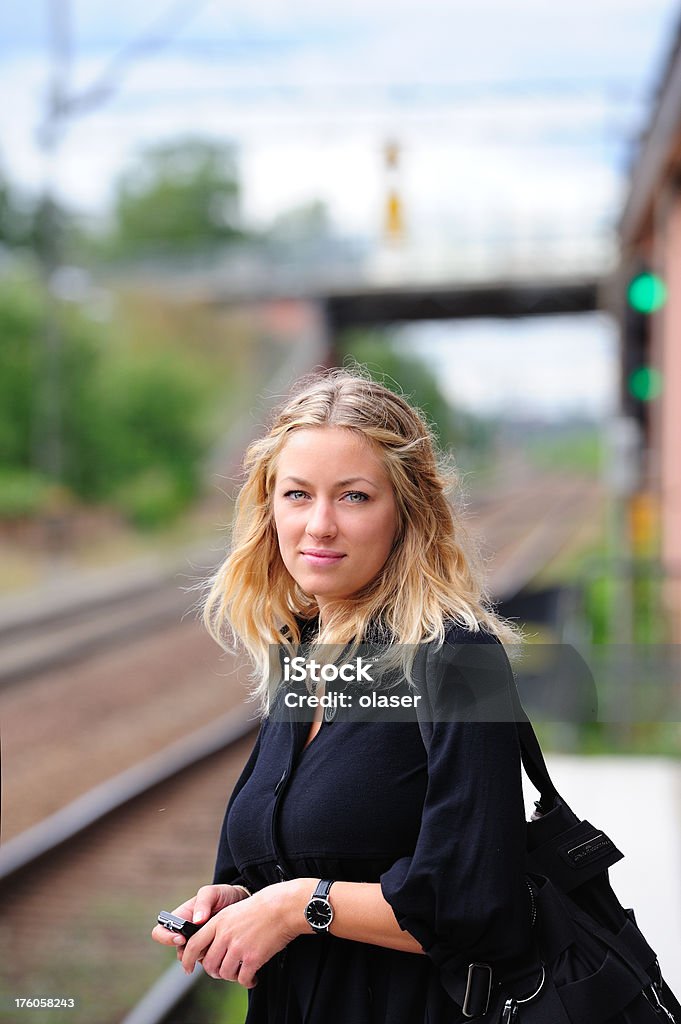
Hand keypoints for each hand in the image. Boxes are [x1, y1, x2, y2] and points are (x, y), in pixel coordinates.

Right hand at [151, 883, 248, 955]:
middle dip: (190, 951)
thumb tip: (197, 920)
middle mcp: (185, 935)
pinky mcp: (210, 953)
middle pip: (178, 952)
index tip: (181, 938)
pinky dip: (215, 958)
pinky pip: (208, 962)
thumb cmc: (222, 896)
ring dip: (204, 954)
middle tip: (205, 945)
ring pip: (193, 959)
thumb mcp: (213, 893)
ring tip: (219, 941)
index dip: (166, 938)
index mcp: (180, 918)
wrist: (240, 904)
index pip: (160, 932)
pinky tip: (225, 948)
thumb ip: (203, 902)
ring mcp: (198, 946)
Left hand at [180, 879, 312, 987]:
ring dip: (232, 976)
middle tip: (224, 971)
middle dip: (215, 972)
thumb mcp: (233, 911)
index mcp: (219, 922)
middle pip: (209, 964)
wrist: (283, 907)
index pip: (194, 945)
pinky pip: (242, 979)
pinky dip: (247, 982)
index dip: (187, 959)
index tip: (188, 968)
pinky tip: (253, 978)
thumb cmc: (261, 908)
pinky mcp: (253, 958)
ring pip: (224, 973)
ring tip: (241, 972)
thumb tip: (210, 947)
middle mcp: (225, 935)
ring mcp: (238, 947)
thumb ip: (220, 927)